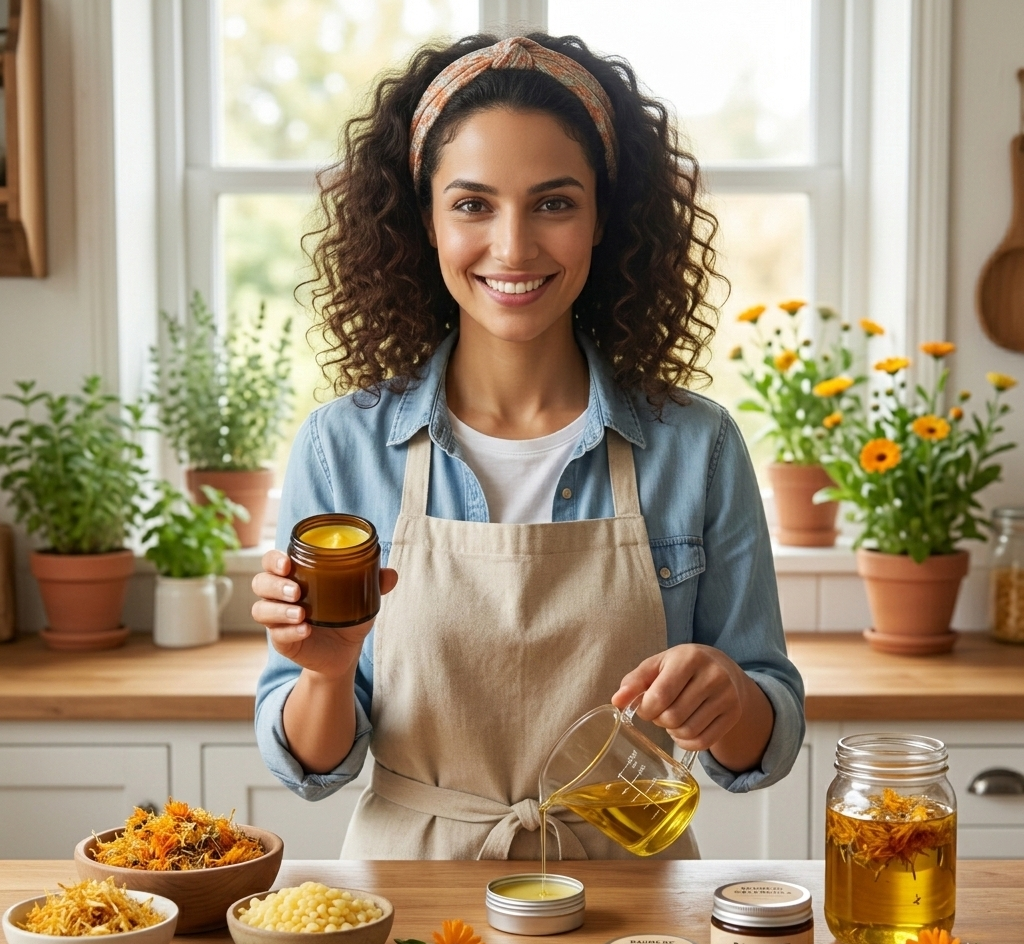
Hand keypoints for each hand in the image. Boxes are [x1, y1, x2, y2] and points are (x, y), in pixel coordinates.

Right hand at [251, 549, 397, 678]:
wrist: (345, 652)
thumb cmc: (348, 615)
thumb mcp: (362, 598)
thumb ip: (374, 583)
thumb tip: (390, 574)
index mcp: (296, 576)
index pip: (272, 562)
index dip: (274, 560)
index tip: (288, 563)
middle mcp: (280, 595)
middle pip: (260, 582)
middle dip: (274, 584)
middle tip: (296, 590)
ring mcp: (278, 619)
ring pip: (261, 609)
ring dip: (279, 609)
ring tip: (301, 612)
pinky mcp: (281, 641)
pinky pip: (276, 634)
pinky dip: (289, 631)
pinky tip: (305, 629)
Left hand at [612, 644, 772, 771]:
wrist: (722, 668)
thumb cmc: (682, 667)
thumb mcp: (657, 665)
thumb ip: (634, 681)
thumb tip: (617, 702)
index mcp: (689, 658)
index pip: (660, 695)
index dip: (646, 709)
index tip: (645, 707)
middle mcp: (713, 675)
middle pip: (673, 716)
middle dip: (658, 720)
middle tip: (659, 712)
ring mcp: (727, 696)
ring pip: (688, 731)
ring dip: (672, 732)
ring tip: (671, 719)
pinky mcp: (733, 714)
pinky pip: (703, 742)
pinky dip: (686, 743)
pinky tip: (682, 730)